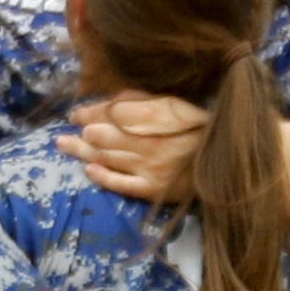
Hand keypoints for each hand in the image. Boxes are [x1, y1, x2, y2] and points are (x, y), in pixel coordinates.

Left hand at [56, 92, 207, 200]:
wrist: (227, 164)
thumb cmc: (200, 130)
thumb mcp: (177, 106)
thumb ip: (145, 101)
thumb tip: (115, 100)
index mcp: (156, 117)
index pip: (113, 113)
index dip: (91, 112)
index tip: (76, 113)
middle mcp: (148, 142)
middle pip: (104, 135)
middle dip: (82, 132)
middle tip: (64, 132)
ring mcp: (148, 167)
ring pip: (107, 157)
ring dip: (81, 150)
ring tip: (63, 145)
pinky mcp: (151, 190)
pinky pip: (121, 184)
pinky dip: (102, 176)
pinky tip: (87, 170)